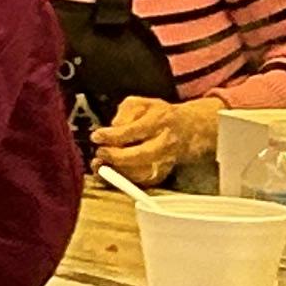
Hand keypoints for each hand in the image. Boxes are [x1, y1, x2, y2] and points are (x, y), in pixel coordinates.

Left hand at [92, 95, 222, 186]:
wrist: (188, 129)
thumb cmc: (159, 115)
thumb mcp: (142, 104)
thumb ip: (125, 113)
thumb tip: (112, 129)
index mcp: (159, 120)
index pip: (133, 130)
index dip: (112, 136)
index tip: (96, 136)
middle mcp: (165, 142)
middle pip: (139, 155)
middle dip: (115, 157)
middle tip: (100, 153)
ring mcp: (166, 160)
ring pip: (141, 172)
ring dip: (117, 172)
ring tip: (100, 166)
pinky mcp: (163, 173)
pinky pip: (142, 181)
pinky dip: (124, 179)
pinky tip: (112, 173)